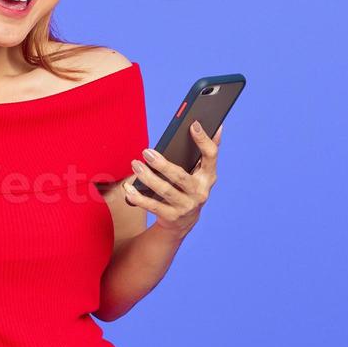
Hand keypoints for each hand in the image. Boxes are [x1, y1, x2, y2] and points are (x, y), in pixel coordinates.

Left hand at [123, 121, 222, 236]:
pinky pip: (153, 206)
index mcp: (209, 176)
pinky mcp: (172, 217)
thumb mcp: (201, 172)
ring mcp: (186, 206)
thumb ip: (207, 151)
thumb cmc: (190, 187)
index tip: (193, 124)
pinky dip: (139, 197)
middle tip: (146, 152)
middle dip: (162, 164)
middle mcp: (200, 192)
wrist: (184, 222)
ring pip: (165, 190)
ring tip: (135, 165)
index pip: (210, 156)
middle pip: (180, 176)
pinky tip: (128, 189)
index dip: (203, 140)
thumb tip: (218, 126)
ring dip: (147, 178)